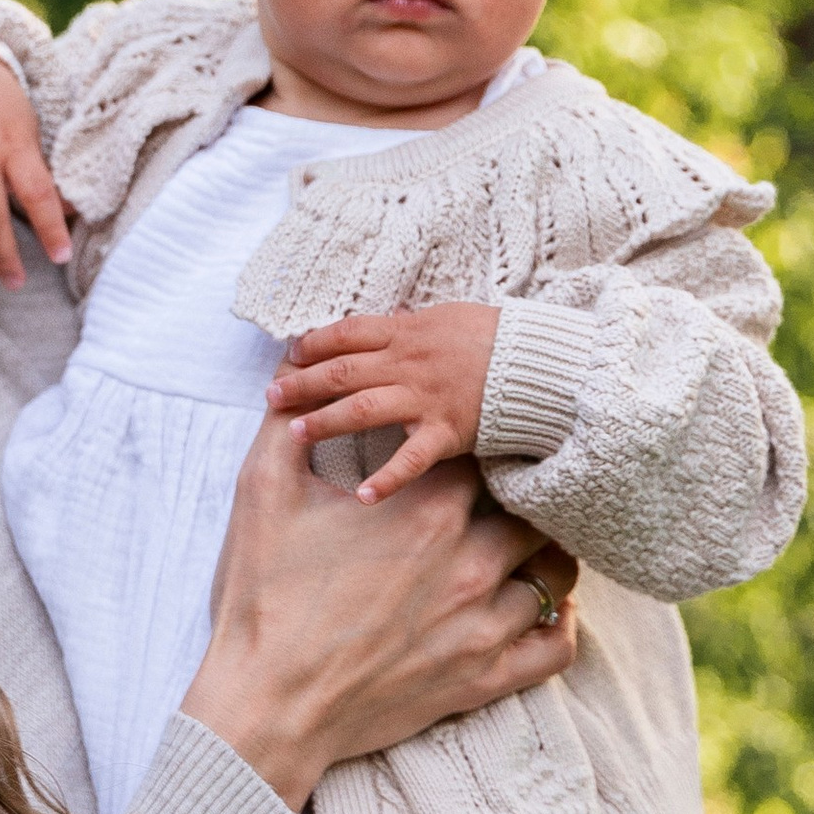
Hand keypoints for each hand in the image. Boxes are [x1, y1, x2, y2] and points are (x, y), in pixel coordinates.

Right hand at [178, 415, 576, 812]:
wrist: (266, 703)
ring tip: (519, 547)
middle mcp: (471, 562)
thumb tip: (290, 368)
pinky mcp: (485, 678)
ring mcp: (484, 625)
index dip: (472, 443)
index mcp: (426, 509)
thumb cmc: (264, 598)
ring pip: (554, 574)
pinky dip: (560, 623)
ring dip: (540, 556)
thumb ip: (286, 424)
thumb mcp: (262, 494)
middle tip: (495, 494)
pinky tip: (543, 608)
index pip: (483, 452)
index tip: (461, 443)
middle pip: (532, 508)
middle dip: (515, 496)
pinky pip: (557, 647)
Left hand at [267, 304, 500, 499]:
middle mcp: (410, 363)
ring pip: (364, 408)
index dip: (315, 343)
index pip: (349, 333)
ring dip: (327, 422)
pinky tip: (363, 496)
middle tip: (272, 396)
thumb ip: (411, 325)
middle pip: (344, 371)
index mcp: (408, 331)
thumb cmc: (495, 337)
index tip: (290, 354)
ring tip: (296, 434)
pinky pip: (412, 458)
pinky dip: (388, 478)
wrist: (540, 362)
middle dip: (304, 383)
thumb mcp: (447, 317)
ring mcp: (426, 398)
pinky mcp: (447, 431)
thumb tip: (384, 323)